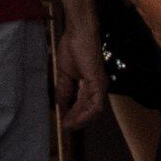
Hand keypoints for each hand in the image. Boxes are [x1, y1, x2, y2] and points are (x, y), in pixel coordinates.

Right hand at [49, 7, 105, 132]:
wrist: (78, 33)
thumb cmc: (72, 47)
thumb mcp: (64, 73)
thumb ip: (64, 90)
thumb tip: (60, 105)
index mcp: (90, 84)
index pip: (82, 104)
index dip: (73, 114)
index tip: (62, 122)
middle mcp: (98, 87)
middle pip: (88, 109)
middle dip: (76, 119)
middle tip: (64, 127)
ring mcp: (100, 86)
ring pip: (92, 110)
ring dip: (80, 119)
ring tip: (67, 125)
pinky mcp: (99, 84)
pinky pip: (95, 105)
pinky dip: (85, 114)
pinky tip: (75, 118)